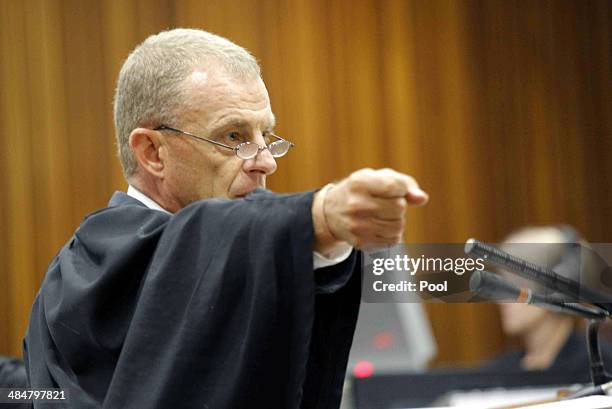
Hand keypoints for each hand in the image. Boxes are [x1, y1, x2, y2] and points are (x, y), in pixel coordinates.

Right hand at [313, 168, 427, 251]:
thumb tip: (422, 199)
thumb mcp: (378, 177)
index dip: (401, 189)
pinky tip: (380, 226)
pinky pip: (393, 240)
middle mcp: (356, 205)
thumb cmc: (363, 190)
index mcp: (359, 183)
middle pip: (399, 207)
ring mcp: (357, 226)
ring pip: (398, 226)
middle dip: (398, 205)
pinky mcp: (361, 242)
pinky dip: (392, 234)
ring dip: (397, 220)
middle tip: (385, 203)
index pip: (395, 187)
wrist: (332, 212)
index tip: (394, 189)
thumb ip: (404, 184)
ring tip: (383, 215)